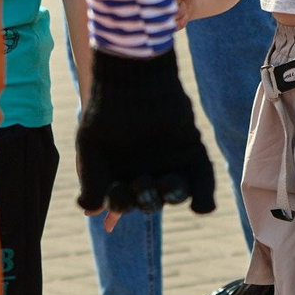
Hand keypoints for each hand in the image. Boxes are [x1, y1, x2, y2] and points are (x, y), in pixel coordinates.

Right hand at [75, 48, 214, 218]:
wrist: (132, 80)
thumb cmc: (105, 112)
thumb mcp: (90, 147)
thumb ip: (90, 181)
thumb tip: (90, 210)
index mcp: (121, 173)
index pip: (121, 202)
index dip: (118, 211)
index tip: (113, 214)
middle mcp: (147, 171)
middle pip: (150, 202)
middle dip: (144, 199)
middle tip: (139, 182)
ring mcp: (171, 163)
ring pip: (176, 195)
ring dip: (171, 195)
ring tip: (163, 182)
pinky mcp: (192, 152)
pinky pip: (202, 182)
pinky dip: (204, 198)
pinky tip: (200, 205)